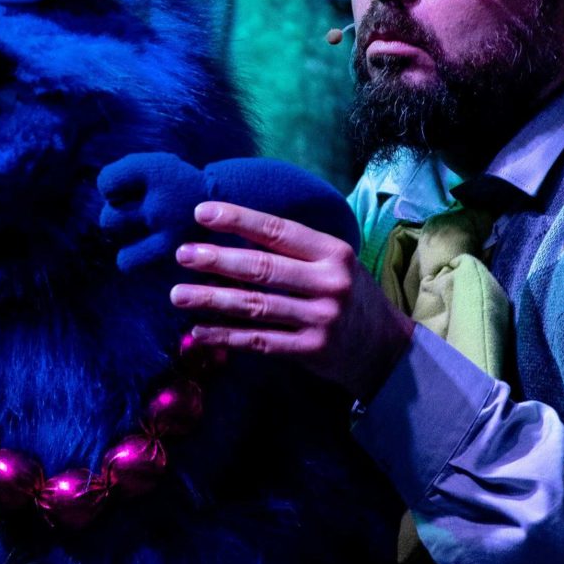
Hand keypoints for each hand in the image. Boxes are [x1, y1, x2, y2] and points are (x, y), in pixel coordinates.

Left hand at [170, 198, 412, 398]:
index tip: (201, 213)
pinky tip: (199, 331)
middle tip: (182, 255)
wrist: (385, 348)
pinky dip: (226, 336)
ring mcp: (320, 319)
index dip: (238, 219)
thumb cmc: (350, 295)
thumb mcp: (335, 262)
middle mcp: (329, 283)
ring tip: (178, 295)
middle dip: (217, 260)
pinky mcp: (311, 350)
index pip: (278, 230)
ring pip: (256, 306)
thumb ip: (297, 249)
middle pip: (262, 268)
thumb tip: (236, 230)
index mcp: (333, 253)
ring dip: (212, 300)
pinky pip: (259, 341)